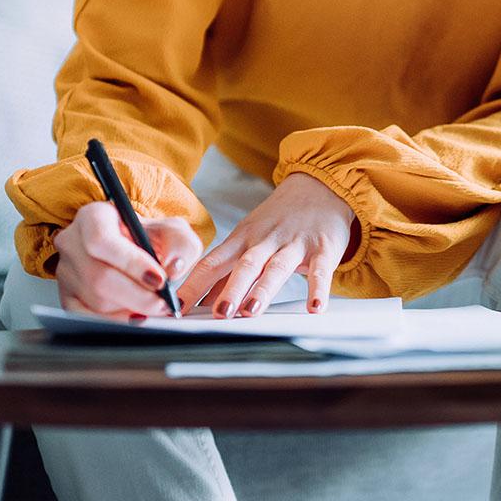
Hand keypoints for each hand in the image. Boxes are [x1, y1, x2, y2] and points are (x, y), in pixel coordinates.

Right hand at [53, 201, 202, 318]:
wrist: (134, 247)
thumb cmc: (149, 236)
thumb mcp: (171, 230)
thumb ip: (180, 243)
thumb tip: (174, 268)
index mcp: (93, 217)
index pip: (101, 240)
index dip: (131, 263)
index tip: (159, 279)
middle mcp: (72, 243)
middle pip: (97, 276)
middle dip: (136, 295)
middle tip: (162, 304)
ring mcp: (65, 272)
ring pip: (94, 300)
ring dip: (129, 309)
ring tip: (154, 308)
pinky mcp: (66, 297)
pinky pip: (86, 318)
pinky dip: (114, 322)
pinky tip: (135, 318)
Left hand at [177, 172, 354, 317]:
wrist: (320, 186)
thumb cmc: (279, 219)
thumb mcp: (248, 238)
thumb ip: (226, 272)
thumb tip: (198, 303)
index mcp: (243, 238)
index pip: (212, 262)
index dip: (194, 285)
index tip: (177, 309)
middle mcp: (266, 240)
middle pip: (245, 265)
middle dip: (230, 289)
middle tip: (218, 314)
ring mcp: (294, 243)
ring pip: (277, 267)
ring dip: (264, 288)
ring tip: (252, 310)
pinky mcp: (323, 248)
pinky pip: (320, 270)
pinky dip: (318, 288)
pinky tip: (314, 306)